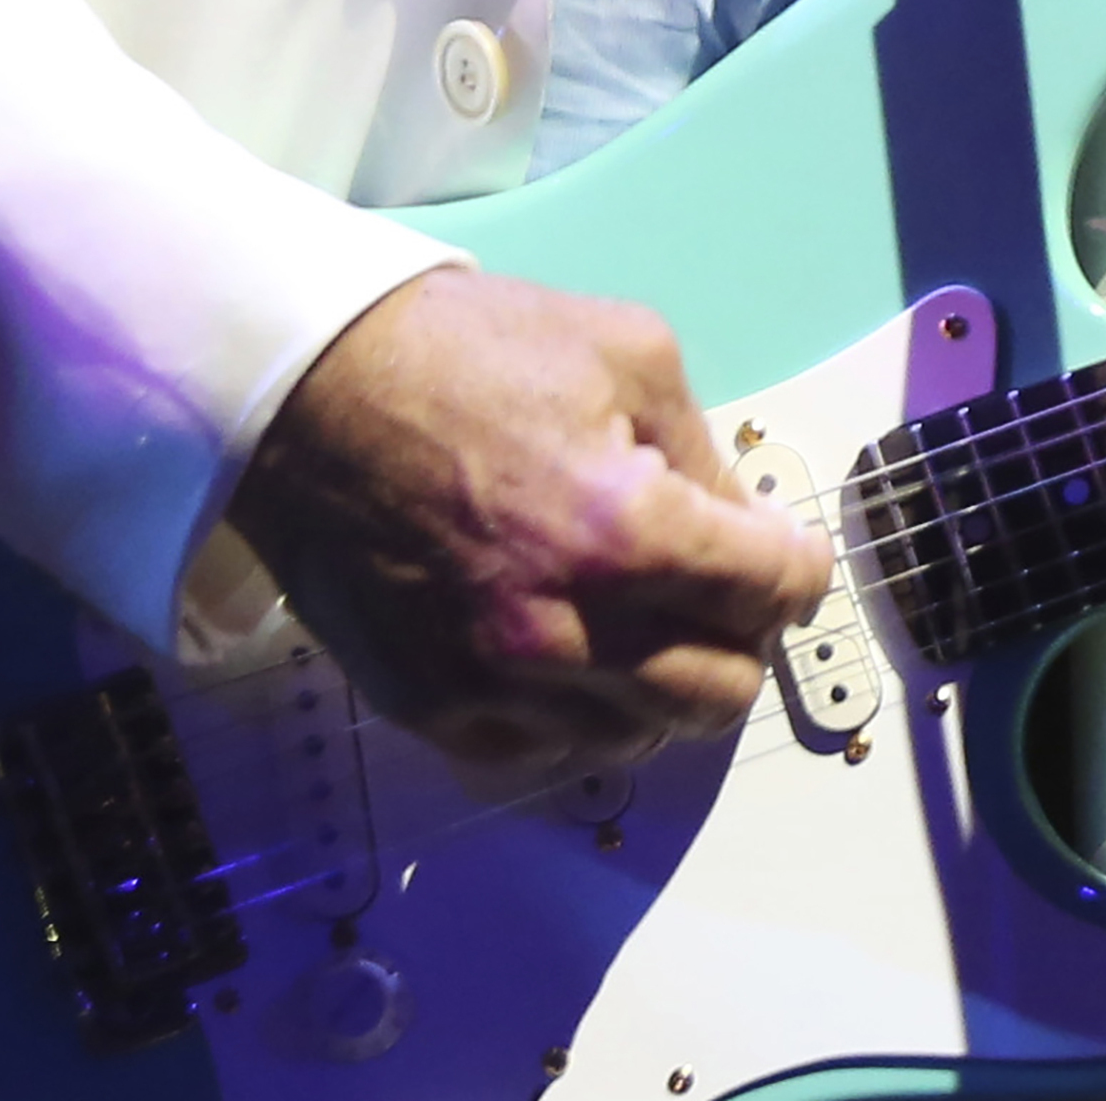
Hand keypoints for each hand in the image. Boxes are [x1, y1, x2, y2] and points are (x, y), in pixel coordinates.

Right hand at [226, 267, 830, 772]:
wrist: (309, 389)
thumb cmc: (465, 352)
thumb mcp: (626, 352)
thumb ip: (703, 451)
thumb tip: (743, 524)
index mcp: (627, 531)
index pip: (773, 592)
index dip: (796, 566)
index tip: (783, 554)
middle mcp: (566, 629)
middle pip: (722, 693)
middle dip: (739, 636)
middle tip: (718, 589)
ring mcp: (495, 682)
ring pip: (639, 735)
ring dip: (659, 679)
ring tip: (637, 612)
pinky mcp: (434, 709)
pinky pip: (545, 752)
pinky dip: (575, 711)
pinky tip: (566, 645)